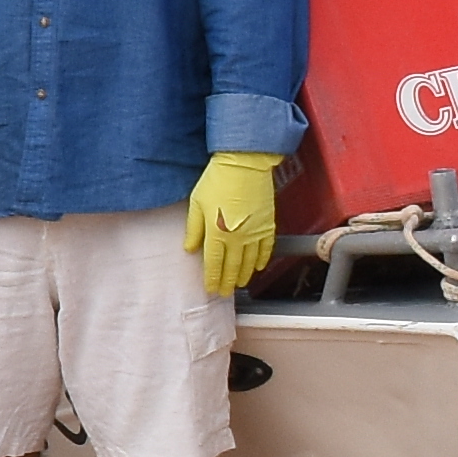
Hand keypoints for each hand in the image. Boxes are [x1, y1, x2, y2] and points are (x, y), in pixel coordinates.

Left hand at [186, 149, 285, 297]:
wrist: (245, 164)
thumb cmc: (217, 180)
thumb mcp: (197, 203)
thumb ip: (194, 229)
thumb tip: (190, 249)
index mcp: (217, 232)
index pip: (214, 263)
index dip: (212, 278)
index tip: (210, 289)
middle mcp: (238, 236)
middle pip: (232, 266)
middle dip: (228, 282)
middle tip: (224, 293)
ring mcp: (255, 232)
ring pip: (250, 261)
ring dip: (244, 275)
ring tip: (239, 284)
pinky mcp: (267, 224)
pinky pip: (266, 248)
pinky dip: (262, 260)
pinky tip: (258, 267)